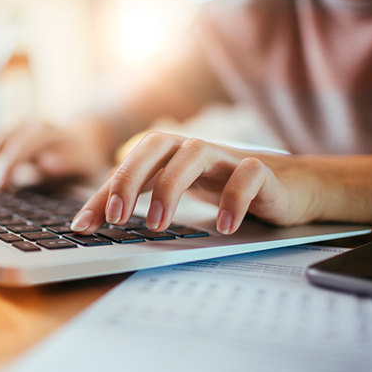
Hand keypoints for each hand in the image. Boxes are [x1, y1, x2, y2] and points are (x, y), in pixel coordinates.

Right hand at [0, 119, 112, 188]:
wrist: (84, 140)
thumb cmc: (83, 159)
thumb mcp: (83, 163)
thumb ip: (66, 162)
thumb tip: (46, 163)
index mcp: (45, 131)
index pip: (21, 143)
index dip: (7, 163)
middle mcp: (24, 125)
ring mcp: (10, 127)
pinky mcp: (0, 134)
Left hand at [70, 132, 318, 234]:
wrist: (289, 187)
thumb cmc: (224, 187)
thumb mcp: (178, 193)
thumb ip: (139, 200)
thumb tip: (92, 218)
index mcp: (171, 153)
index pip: (129, 164)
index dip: (103, 193)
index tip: (83, 226)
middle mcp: (194, 148)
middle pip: (156, 144)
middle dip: (130, 178)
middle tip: (116, 217)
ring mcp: (227, 157)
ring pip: (194, 153)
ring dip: (171, 187)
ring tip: (157, 225)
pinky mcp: (262, 171)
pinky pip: (247, 176)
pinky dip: (233, 199)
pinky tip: (223, 226)